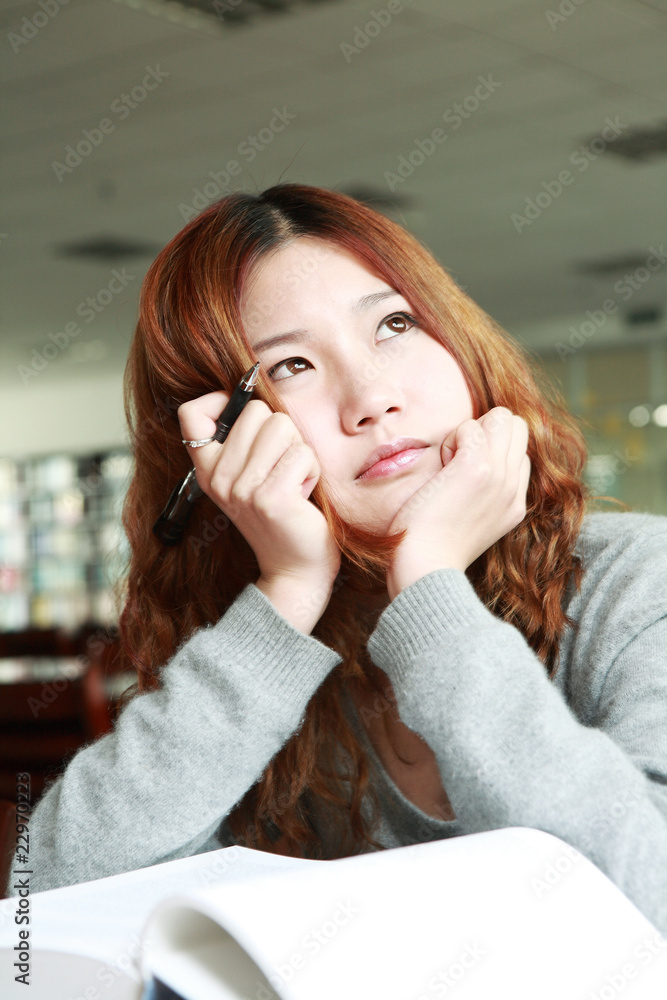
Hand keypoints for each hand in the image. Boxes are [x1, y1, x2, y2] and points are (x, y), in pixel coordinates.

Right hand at [177, 392, 340, 599]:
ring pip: (283, 426)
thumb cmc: (282, 513)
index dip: (221, 401)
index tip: (244, 420)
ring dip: (299, 452)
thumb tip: (252, 388)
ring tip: (292, 482)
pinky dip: (313, 471)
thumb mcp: (249, 476)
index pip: (192, 413)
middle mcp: (218, 478)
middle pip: (256, 411)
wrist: (295, 568)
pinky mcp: (271, 498)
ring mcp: (242, 489)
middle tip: (280, 470)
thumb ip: (244, 439)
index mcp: (207, 469)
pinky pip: (303, 454)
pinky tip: (302, 496)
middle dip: (281, 434)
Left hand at [385, 407, 529, 599]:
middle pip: (517, 427)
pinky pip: (472, 426)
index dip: (490, 450)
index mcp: (515, 504)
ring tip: (449, 462)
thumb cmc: (431, 548)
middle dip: (486, 431)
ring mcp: (499, 477)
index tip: (462, 474)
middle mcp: (513, 489)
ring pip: (502, 417)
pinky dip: (453, 437)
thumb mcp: (470, 524)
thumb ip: (481, 497)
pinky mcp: (476, 468)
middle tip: (457, 460)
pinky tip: (442, 463)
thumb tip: (464, 467)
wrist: (425, 568)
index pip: (520, 452)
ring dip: (470, 431)